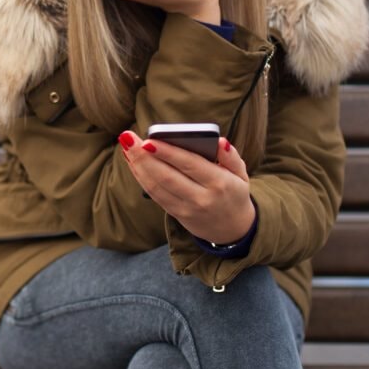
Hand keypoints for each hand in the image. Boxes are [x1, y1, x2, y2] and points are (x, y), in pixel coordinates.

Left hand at [118, 130, 255, 245]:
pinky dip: (141, 178)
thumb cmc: (234, 193)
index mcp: (219, 184)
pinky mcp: (176, 214)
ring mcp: (186, 209)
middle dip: (144, 157)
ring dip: (138, 166)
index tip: (148, 140)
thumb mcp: (241, 174)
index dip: (168, 153)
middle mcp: (201, 198)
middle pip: (167, 176)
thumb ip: (231, 156)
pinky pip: (155, 195)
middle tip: (128, 139)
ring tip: (126, 147)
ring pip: (157, 187)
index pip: (190, 165)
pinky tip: (133, 162)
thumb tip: (219, 141)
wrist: (233, 230)